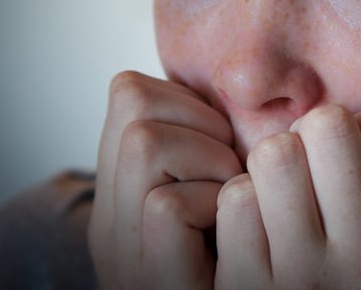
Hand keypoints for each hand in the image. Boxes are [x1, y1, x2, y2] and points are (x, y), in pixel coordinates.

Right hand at [88, 71, 242, 289]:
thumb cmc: (250, 261)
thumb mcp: (213, 192)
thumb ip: (204, 149)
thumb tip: (236, 90)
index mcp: (122, 192)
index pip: (129, 90)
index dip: (185, 99)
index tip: (219, 140)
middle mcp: (110, 219)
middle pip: (133, 100)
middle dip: (199, 121)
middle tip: (228, 168)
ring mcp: (123, 252)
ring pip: (146, 142)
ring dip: (210, 158)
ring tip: (231, 196)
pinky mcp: (152, 283)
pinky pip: (167, 206)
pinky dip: (211, 202)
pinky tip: (231, 230)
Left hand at [214, 103, 360, 289]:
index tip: (358, 159)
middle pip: (328, 125)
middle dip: (315, 135)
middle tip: (313, 167)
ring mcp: (304, 277)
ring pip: (276, 155)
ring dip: (274, 166)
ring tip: (282, 194)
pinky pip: (235, 200)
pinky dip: (241, 205)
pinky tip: (255, 229)